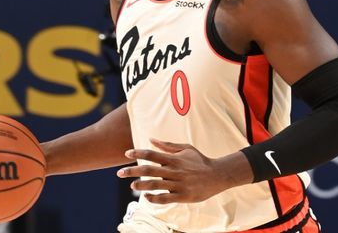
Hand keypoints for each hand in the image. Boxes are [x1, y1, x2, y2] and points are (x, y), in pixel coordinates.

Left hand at [116, 139, 251, 203]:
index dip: (138, 153)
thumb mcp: (185, 148)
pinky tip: (146, 197)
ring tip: (132, 185)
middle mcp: (174, 170)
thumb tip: (150, 139)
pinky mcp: (183, 196)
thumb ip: (167, 145)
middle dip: (132, 171)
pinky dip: (154, 198)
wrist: (217, 175)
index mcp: (174, 158)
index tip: (126, 153)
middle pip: (149, 170)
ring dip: (141, 185)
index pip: (152, 154)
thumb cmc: (200, 160)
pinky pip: (165, 198)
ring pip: (155, 185)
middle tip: (119, 173)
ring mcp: (178, 184)